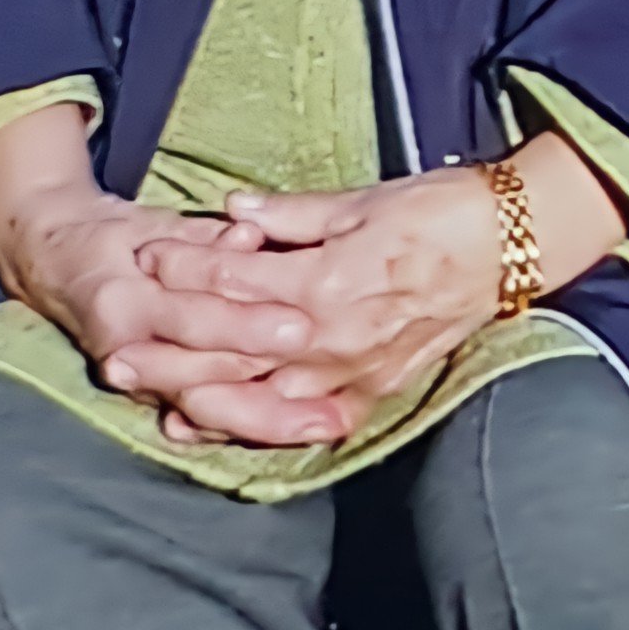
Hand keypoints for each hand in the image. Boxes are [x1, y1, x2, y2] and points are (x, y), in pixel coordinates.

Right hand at [0, 104, 319, 430]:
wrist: (55, 268)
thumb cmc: (115, 239)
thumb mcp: (155, 224)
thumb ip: (205, 237)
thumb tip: (250, 237)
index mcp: (125, 301)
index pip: (196, 319)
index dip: (249, 325)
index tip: (304, 329)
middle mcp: (126, 352)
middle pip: (208, 379)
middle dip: (273, 394)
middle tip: (333, 403)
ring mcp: (137, 384)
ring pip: (209, 411)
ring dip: (271, 423)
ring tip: (329, 426)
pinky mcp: (149, 398)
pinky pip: (205, 420)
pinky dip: (249, 429)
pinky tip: (296, 437)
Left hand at [144, 132, 624, 447]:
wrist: (512, 245)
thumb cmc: (441, 212)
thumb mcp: (360, 202)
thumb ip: (291, 216)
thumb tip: (235, 212)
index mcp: (328, 280)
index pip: (239, 277)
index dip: (187, 266)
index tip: (145, 256)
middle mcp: (335, 336)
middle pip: (237, 353)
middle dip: (172, 356)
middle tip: (116, 358)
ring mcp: (354, 371)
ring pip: (262, 396)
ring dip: (203, 401)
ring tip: (152, 402)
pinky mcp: (373, 390)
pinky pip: (303, 417)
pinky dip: (255, 423)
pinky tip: (215, 427)